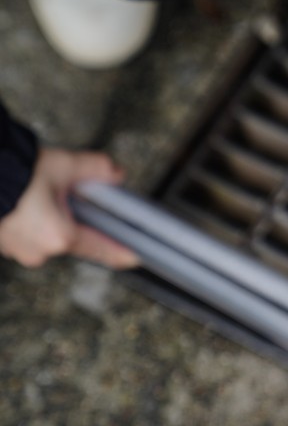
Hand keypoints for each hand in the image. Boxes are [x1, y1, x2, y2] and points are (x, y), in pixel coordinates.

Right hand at [0, 148, 138, 268]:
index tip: (136, 259)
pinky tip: (29, 199)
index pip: (101, 248)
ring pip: (48, 236)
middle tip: (73, 196)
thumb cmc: (14, 172)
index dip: (121, 253)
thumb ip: (97, 169)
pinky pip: (28, 234)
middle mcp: (39, 251)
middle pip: (73, 239)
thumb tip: (116, 175)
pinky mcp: (1, 244)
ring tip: (43, 193)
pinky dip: (33, 220)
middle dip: (78, 220)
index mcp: (60, 236)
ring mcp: (16, 251)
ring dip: (52, 219)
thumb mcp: (64, 165)